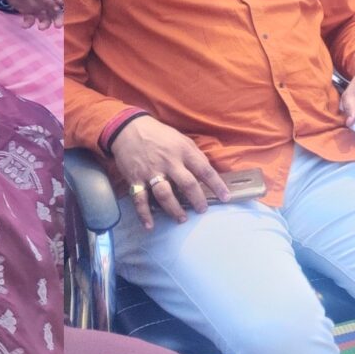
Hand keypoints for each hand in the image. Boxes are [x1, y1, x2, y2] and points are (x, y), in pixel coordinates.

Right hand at [107, 114, 229, 222]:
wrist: (128, 128)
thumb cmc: (159, 135)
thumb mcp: (180, 138)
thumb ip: (193, 155)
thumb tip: (208, 173)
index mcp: (182, 150)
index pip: (204, 169)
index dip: (217, 185)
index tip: (226, 197)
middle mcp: (168, 162)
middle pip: (187, 184)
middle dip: (197, 200)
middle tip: (202, 210)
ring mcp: (151, 171)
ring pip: (165, 194)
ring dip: (174, 210)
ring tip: (182, 218)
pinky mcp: (136, 179)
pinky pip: (140, 199)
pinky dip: (144, 214)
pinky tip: (150, 226)